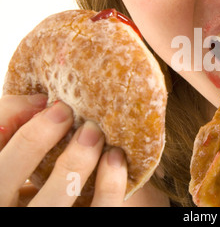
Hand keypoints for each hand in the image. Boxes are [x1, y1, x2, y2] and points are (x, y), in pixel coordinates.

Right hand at [0, 95, 127, 206]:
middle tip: (64, 111)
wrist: (65, 205)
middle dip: (33, 141)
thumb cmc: (46, 181)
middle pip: (4, 180)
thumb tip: (39, 102)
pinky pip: (98, 210)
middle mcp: (7, 212)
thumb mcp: (24, 161)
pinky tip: (115, 157)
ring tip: (94, 132)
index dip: (9, 117)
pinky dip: (109, 184)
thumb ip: (22, 135)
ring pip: (53, 201)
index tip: (42, 100)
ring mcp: (44, 220)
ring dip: (75, 161)